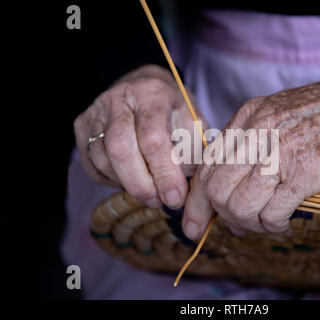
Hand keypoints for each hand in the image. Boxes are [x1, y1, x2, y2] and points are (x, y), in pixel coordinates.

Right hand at [74, 65, 204, 208]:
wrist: (144, 88)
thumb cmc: (172, 111)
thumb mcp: (193, 123)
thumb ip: (193, 151)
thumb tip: (186, 184)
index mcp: (152, 94)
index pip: (153, 139)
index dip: (164, 173)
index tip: (175, 197)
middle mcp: (119, 99)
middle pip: (121, 149)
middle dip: (141, 185)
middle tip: (158, 201)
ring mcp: (96, 111)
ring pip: (103, 160)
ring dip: (127, 185)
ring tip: (149, 191)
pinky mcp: (81, 125)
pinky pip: (92, 165)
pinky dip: (112, 180)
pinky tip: (130, 178)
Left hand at [182, 75, 319, 239]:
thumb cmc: (316, 114)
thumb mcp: (271, 111)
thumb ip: (244, 139)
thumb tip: (227, 180)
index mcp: (245, 120)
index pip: (206, 167)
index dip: (196, 201)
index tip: (194, 223)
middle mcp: (255, 136)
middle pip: (217, 191)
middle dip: (222, 217)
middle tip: (236, 224)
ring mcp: (277, 156)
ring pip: (240, 206)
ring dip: (249, 223)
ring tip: (263, 221)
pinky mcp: (301, 176)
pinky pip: (272, 213)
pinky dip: (273, 225)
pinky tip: (282, 221)